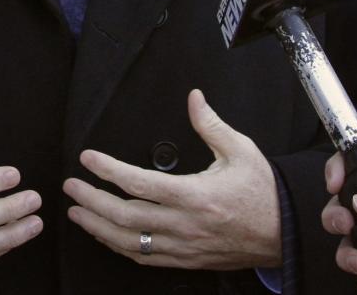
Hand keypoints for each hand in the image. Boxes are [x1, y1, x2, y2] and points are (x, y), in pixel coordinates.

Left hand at [63, 89, 280, 268]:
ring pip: (130, 242)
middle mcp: (184, 224)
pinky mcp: (186, 260)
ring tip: (76, 213)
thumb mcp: (240, 150)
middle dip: (91, 201)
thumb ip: (210, 124)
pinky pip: (145, 258)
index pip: (139, 184)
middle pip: (125, 217)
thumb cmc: (263, 191)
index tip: (88, 159)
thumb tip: (194, 97)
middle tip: (70, 187)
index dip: (108, 170)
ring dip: (98, 227)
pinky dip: (120, 247)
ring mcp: (183, 246)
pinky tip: (106, 236)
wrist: (286, 232)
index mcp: (194, 195)